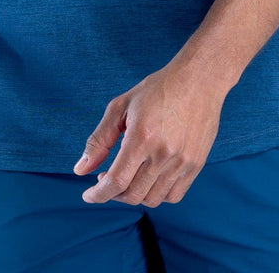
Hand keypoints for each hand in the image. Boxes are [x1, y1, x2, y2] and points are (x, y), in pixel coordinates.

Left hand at [72, 62, 226, 206]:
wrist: (198, 80)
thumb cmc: (158, 89)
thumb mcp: (121, 106)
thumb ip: (99, 140)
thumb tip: (80, 170)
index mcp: (142, 137)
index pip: (117, 181)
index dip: (98, 194)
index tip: (88, 195)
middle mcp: (164, 153)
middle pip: (133, 194)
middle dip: (113, 193)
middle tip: (107, 178)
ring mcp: (182, 162)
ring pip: (152, 199)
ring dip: (134, 194)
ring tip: (128, 176)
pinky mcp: (196, 165)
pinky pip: (173, 196)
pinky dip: (156, 194)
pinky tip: (149, 178)